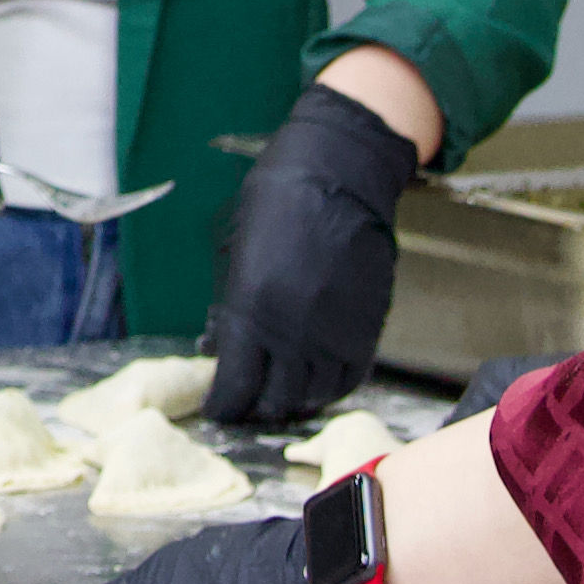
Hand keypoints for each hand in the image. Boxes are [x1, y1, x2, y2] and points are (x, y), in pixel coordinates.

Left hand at [204, 81, 424, 424]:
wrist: (339, 175)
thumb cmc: (274, 202)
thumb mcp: (231, 252)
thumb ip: (226, 308)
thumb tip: (217, 348)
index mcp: (251, 311)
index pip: (235, 388)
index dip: (223, 407)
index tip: (218, 408)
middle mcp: (294, 333)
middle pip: (274, 401)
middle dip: (255, 407)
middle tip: (247, 400)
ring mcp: (335, 334)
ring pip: (313, 397)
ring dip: (293, 401)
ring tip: (280, 392)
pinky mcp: (367, 329)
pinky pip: (348, 380)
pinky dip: (329, 389)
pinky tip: (315, 380)